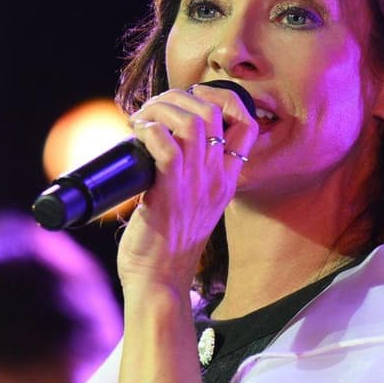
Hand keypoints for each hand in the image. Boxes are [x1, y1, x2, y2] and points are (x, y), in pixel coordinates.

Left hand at [114, 83, 255, 292]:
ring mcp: (194, 186)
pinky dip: (150, 131)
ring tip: (142, 119)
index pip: (246, 124)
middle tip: (152, 110)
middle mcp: (215, 179)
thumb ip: (186, 179)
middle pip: (214, 114)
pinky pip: (166, 147)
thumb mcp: (190, 207)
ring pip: (192, 123)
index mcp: (224, 181)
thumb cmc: (165, 248)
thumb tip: (159, 149)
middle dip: (179, 99)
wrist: (159, 284)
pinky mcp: (169, 194)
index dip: (224, 98)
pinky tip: (137, 134)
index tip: (193, 98)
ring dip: (162, 110)